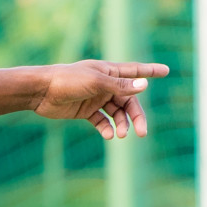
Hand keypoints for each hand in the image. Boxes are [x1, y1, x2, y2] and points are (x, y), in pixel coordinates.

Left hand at [32, 60, 168, 138]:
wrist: (40, 92)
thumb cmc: (67, 80)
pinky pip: (101, 121)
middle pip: (128, 101)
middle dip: (136, 116)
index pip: (134, 72)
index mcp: (108, 72)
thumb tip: (145, 86)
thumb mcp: (96, 82)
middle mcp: (104, 85)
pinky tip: (108, 135)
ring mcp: (95, 98)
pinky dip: (106, 128)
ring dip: (121, 124)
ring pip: (116, 113)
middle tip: (142, 132)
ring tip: (120, 135)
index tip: (166, 71)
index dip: (150, 72)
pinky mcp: (85, 110)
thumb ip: (119, 86)